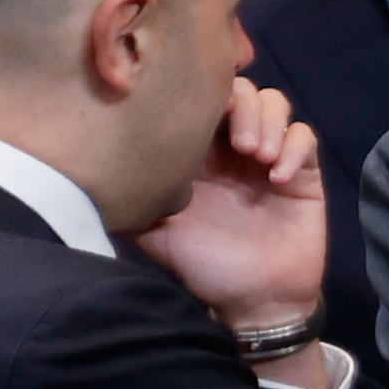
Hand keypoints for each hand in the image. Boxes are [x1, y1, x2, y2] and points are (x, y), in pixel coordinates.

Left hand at [131, 76, 326, 331]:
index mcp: (196, 152)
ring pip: (275, 103)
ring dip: (269, 123)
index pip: (200, 98)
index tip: (198, 118)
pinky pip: (305, 136)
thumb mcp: (152, 231)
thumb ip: (130, 198)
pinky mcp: (303, 172)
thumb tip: (83, 174)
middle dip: (243, 108)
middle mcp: (231, 147)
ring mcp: (269, 156)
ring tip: (258, 158)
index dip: (203, 94)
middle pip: (242, 89)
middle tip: (239, 147)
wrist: (252, 299)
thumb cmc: (202, 265)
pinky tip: (278, 178)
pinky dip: (294, 147)